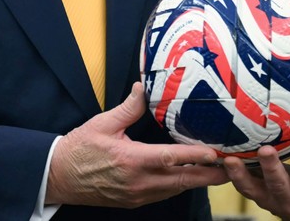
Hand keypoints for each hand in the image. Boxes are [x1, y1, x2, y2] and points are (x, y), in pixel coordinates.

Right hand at [46, 82, 228, 207]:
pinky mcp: (134, 201)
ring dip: (196, 181)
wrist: (58, 178)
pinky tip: (190, 177)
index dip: (195, 157)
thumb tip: (144, 87)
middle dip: (209, 175)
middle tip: (232, 168)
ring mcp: (137, 195)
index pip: (171, 159)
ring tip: (218, 172)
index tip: (215, 154)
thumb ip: (128, 107)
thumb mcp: (102, 124)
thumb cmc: (79, 149)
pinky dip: (179, 186)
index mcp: (131, 160)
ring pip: (175, 190)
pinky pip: (163, 195)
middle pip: (182, 181)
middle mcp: (138, 181)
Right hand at [223, 133, 289, 220]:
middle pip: (277, 183)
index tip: (229, 159)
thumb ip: (256, 172)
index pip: (249, 188)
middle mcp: (287, 199)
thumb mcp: (271, 189)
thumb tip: (231, 146)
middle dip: (271, 166)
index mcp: (268, 197)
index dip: (238, 175)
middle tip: (265, 149)